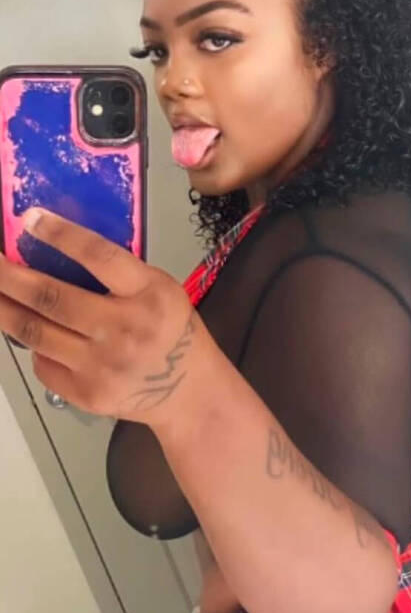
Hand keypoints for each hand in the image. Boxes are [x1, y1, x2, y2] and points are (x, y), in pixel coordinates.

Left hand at [0, 208, 206, 424]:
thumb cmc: (171, 330)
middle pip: (52, 298)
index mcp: (149, 294)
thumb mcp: (159, 290)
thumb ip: (118, 274)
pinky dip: (34, 348)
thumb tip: (51, 252)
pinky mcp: (88, 394)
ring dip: (3, 310)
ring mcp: (103, 366)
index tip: (29, 218)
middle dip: (9, 276)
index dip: (60, 235)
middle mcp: (125, 330)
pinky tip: (35, 335)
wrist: (190, 392)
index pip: (99, 257)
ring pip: (34, 333)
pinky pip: (44, 364)